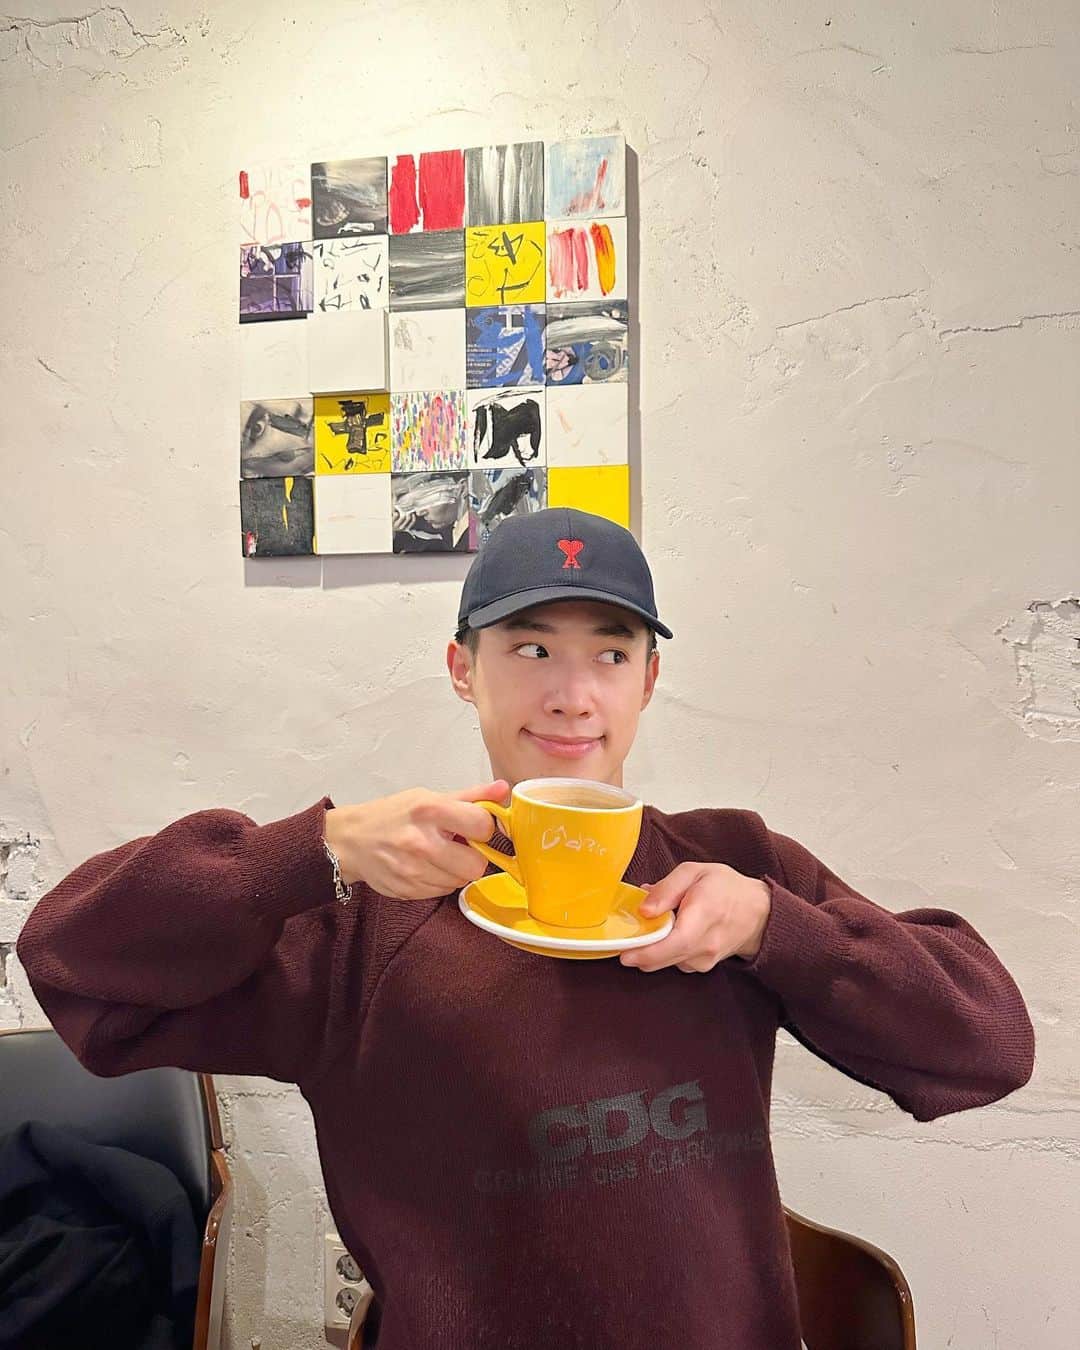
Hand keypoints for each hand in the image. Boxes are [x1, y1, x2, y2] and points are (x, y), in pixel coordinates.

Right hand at [324, 780, 509, 899]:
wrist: (351, 840)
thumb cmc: (392, 815)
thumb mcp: (428, 796)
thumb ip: (470, 797)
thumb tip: (503, 790)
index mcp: (430, 810)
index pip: (483, 826)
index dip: (484, 829)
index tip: (475, 828)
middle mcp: (421, 841)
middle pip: (476, 865)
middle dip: (473, 856)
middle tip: (459, 846)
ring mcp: (413, 870)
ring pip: (460, 881)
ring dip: (456, 870)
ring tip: (439, 855)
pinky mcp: (407, 890)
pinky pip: (442, 892)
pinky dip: (440, 881)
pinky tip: (426, 867)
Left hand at [620, 863, 771, 972]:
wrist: (758, 913)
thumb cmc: (726, 888)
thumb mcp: (694, 872)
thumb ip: (666, 888)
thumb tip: (643, 909)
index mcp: (704, 914)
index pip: (674, 942)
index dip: (646, 951)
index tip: (624, 953)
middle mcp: (705, 943)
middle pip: (663, 959)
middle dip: (638, 953)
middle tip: (623, 940)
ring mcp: (705, 959)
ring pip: (665, 962)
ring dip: (652, 949)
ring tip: (657, 926)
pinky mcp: (703, 966)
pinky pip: (674, 963)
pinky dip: (664, 952)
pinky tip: (670, 934)